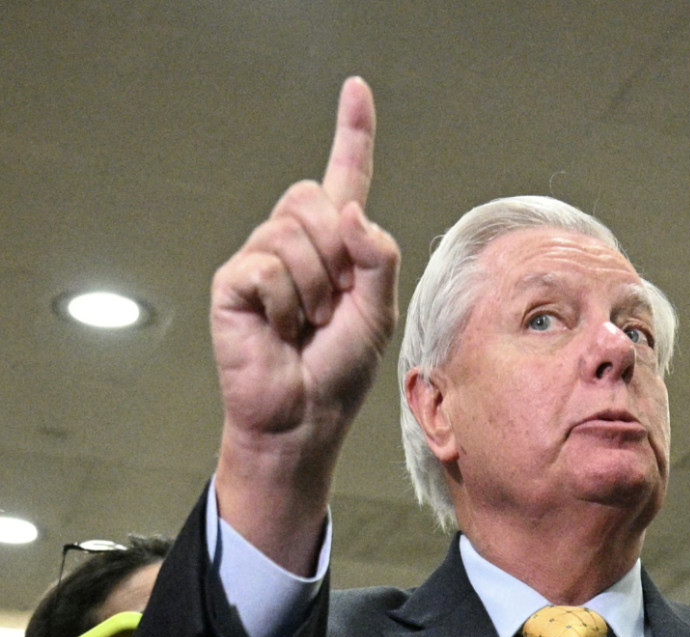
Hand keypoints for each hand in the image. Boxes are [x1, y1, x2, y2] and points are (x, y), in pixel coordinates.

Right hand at [211, 77, 400, 572]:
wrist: (303, 418)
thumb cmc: (339, 369)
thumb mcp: (378, 311)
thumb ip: (376, 255)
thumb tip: (349, 209)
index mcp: (338, 244)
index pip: (345, 176)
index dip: (351, 133)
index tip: (356, 88)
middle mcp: (295, 241)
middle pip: (316, 199)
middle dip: (337, 254)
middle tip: (330, 306)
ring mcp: (260, 258)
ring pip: (295, 234)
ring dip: (315, 289)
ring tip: (305, 324)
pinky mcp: (234, 281)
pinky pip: (269, 268)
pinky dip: (286, 305)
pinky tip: (279, 330)